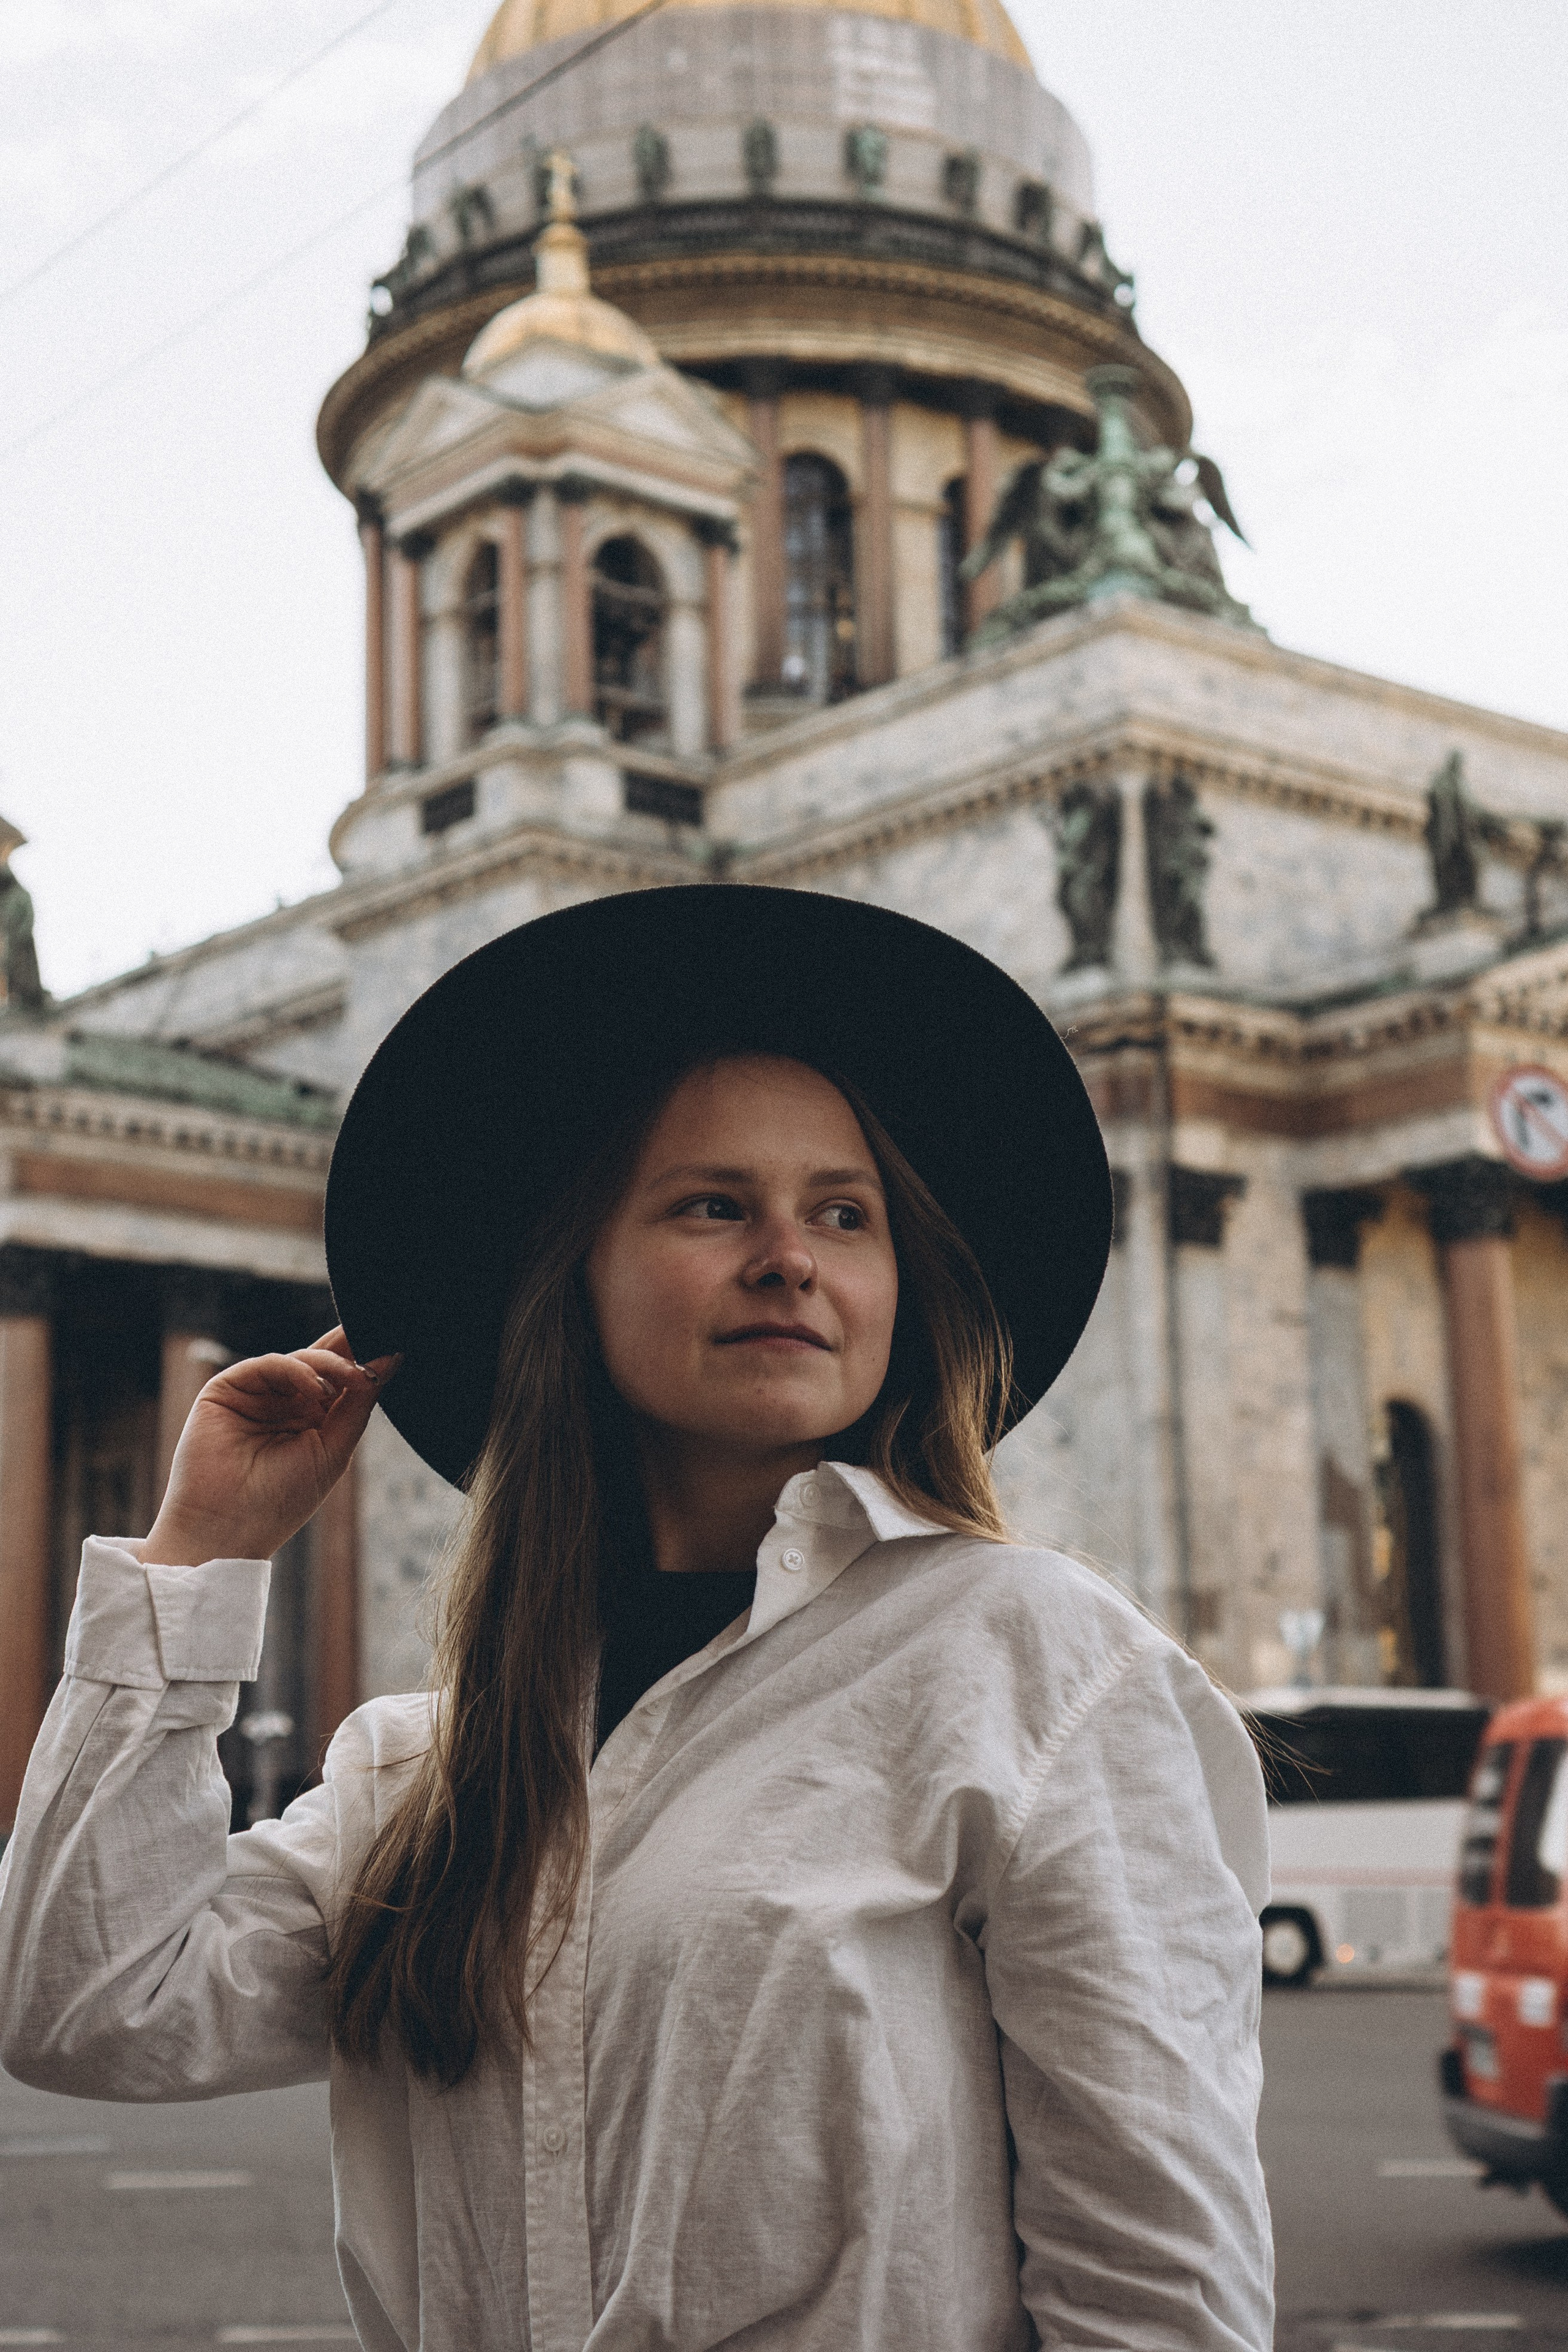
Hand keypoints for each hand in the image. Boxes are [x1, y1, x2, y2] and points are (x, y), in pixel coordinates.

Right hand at [143, 1327, 399, 1566]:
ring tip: (353, 1377)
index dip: (364, 1359)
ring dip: (329, 1364)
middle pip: (321, 1361)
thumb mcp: (334, 1448)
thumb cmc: (281, 1500)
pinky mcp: (228, 1388)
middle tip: (378, 1334)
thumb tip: (393, 1357)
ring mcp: (256, 1394)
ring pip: (299, 1359)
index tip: (395, 1341)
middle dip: (349, 1347)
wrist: (227, 1527)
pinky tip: (317, 1388)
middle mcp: (284, 1402)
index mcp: (311, 1419)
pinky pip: (268, 1364)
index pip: (341, 1379)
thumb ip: (360, 1402)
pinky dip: (296, 1369)